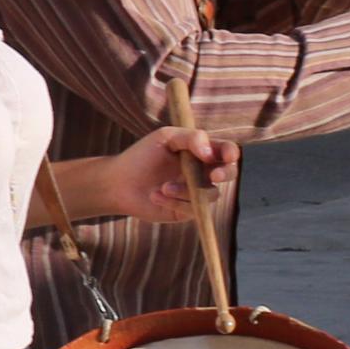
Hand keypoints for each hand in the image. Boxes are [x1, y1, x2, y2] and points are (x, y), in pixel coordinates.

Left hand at [69, 126, 238, 224]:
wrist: (118, 183)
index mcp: (201, 151)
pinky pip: (194, 209)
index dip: (230, 152)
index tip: (227, 155)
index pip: (225, 150)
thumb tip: (211, 153)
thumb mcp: (165, 138)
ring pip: (211, 193)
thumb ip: (191, 138)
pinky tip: (155, 196)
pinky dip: (175, 202)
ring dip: (187, 190)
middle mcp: (203, 172)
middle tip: (214, 175)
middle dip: (225, 173)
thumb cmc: (141, 156)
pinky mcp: (187, 210)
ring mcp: (197, 192)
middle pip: (229, 172)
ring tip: (162, 187)